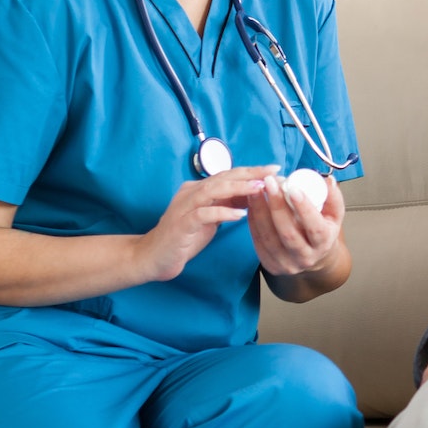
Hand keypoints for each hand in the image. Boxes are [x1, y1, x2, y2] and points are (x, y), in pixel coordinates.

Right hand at [140, 167, 277, 281]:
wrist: (153, 257)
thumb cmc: (183, 238)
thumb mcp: (211, 219)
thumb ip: (227, 205)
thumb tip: (253, 194)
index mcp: (199, 190)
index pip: (229, 175)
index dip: (252, 171)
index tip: (274, 170)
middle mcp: (192, 193)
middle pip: (224, 177)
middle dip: (250, 173)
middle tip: (273, 171)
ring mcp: (185, 207)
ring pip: (213, 190)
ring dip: (238, 188)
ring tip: (259, 188)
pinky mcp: (181, 224)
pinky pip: (203, 214)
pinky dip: (221, 213)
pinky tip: (239, 215)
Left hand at [248, 171, 344, 279]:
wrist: (313, 257)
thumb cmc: (322, 231)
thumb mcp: (334, 215)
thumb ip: (333, 197)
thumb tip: (328, 180)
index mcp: (324, 243)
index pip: (315, 227)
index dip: (304, 208)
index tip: (294, 188)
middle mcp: (306, 257)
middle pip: (288, 233)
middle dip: (277, 205)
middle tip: (270, 182)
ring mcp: (286, 263)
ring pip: (269, 237)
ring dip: (260, 211)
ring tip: (256, 190)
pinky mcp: (271, 264)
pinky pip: (258, 241)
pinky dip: (253, 220)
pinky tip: (252, 204)